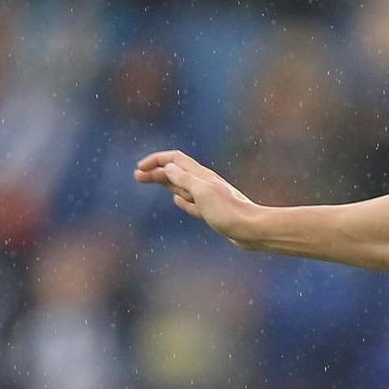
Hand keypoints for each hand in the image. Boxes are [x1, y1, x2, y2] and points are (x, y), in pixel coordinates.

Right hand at [134, 150, 261, 244]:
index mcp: (201, 175)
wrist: (252, 230)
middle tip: (136, 177)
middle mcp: (204, 184)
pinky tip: (178, 200)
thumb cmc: (229, 211)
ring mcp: (208, 198)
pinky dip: (182, 200)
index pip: (174, 159)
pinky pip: (192, 203)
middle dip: (156, 172)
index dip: (156, 160)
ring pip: (182, 186)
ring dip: (165, 183)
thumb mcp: (202, 192)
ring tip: (150, 182)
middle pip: (176, 172)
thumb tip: (168, 168)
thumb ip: (184, 178)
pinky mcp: (212, 212)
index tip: (140, 169)